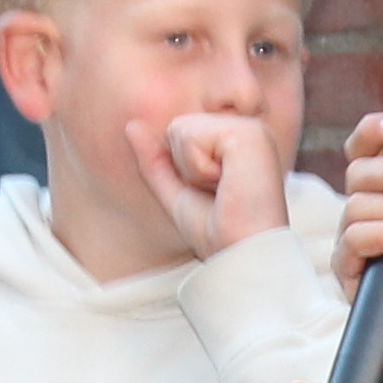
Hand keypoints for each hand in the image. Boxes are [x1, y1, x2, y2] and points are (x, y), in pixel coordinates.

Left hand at [130, 108, 296, 259]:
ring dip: (193, 170)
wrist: (242, 257)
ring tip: (225, 190)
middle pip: (177, 127)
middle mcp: (247, 128)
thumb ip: (156, 161)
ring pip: (182, 129)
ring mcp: (250, 128)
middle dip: (185, 167)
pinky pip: (193, 137)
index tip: (214, 195)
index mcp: (237, 140)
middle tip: (219, 194)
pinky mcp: (248, 134)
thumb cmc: (219, 234)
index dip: (182, 168)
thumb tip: (132, 126)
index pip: (179, 132)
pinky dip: (200, 169)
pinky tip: (229, 184)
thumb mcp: (177, 194)